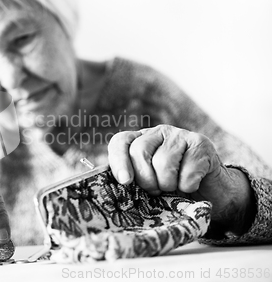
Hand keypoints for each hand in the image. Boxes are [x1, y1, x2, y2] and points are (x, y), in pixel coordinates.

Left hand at [108, 124, 254, 235]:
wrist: (211, 193)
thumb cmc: (173, 191)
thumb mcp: (147, 186)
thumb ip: (131, 181)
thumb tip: (115, 185)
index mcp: (139, 141)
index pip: (120, 142)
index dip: (119, 161)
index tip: (125, 181)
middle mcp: (158, 133)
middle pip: (139, 151)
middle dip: (146, 179)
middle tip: (156, 190)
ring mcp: (180, 135)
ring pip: (163, 162)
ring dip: (168, 185)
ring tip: (175, 187)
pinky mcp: (201, 144)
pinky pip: (188, 170)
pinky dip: (188, 185)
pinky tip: (192, 184)